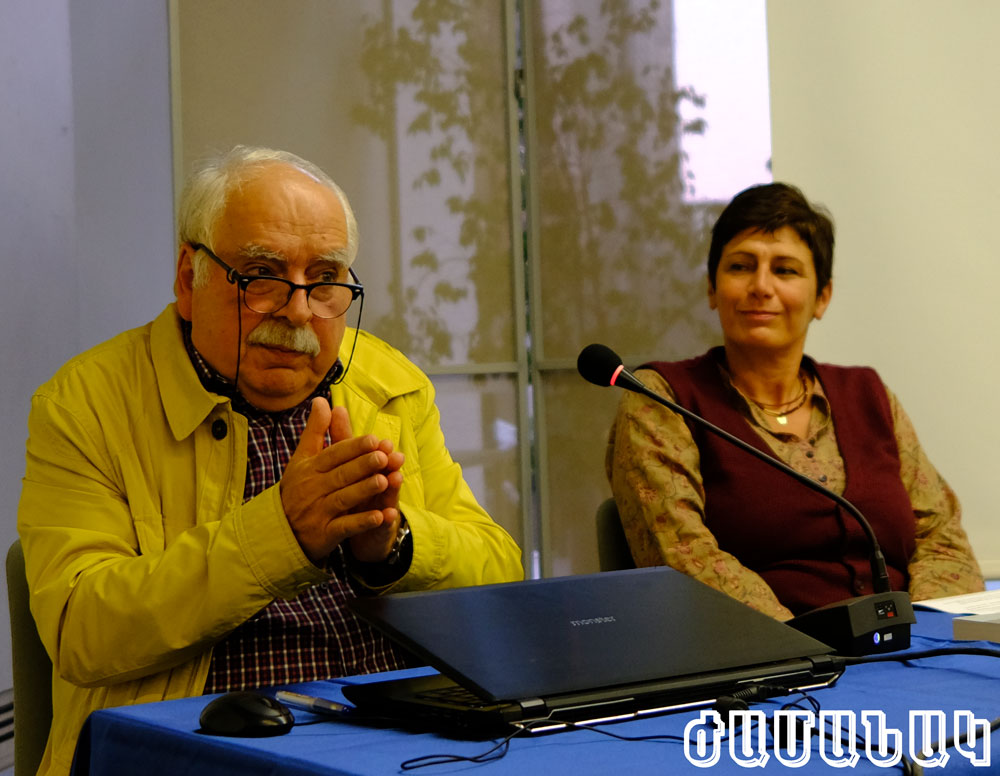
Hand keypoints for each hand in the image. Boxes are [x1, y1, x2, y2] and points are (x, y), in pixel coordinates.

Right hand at [279, 398, 404, 563]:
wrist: (279, 530)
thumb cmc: (297, 489)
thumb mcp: (302, 459)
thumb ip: (315, 430)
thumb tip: (321, 400)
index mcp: (309, 469)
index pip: (333, 455)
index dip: (354, 447)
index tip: (374, 439)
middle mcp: (312, 489)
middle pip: (340, 475)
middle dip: (363, 466)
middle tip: (384, 457)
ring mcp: (317, 512)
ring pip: (343, 498)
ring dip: (364, 490)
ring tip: (385, 481)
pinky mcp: (324, 534)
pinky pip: (345, 527)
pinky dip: (362, 522)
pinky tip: (380, 516)